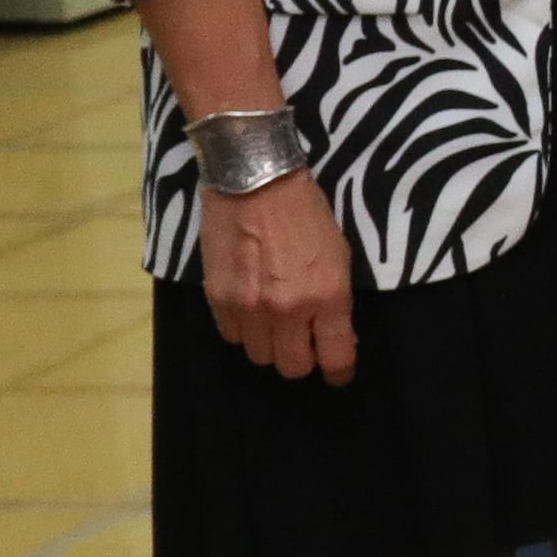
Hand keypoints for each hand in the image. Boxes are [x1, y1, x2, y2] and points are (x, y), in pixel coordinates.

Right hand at [200, 168, 355, 385]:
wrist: (254, 182)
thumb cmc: (306, 214)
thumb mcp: (338, 255)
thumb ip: (335, 301)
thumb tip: (332, 335)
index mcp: (326, 297)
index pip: (335, 358)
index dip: (338, 373)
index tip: (337, 375)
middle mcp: (287, 309)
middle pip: (291, 367)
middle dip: (301, 359)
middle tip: (302, 343)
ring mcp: (248, 306)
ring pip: (259, 356)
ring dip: (269, 345)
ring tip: (273, 323)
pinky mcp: (218, 298)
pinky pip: (231, 335)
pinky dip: (242, 329)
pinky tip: (248, 309)